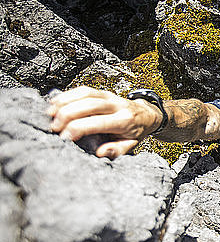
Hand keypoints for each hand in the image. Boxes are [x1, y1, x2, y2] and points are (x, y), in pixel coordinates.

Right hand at [46, 86, 161, 158]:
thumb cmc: (135, 133)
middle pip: (88, 105)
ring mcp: (110, 96)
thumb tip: (101, 152)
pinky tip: (55, 103)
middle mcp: (117, 105)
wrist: (147, 115)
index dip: (77, 129)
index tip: (64, 138)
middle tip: (53, 128)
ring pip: (85, 94)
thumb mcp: (131, 145)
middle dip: (67, 115)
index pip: (97, 123)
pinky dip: (68, 95)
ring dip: (64, 102)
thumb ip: (117, 150)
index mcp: (124, 121)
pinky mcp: (103, 92)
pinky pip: (84, 89)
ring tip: (50, 114)